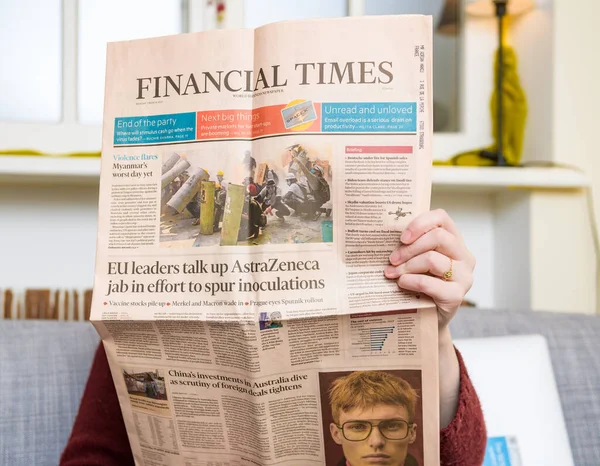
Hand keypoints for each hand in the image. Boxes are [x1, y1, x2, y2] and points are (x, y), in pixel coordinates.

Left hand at [384, 209, 474, 327]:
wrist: (428, 319)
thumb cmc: (420, 286)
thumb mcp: (417, 261)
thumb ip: (411, 247)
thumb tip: (384, 236)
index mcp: (454, 241)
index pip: (442, 218)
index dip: (420, 223)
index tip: (402, 237)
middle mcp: (464, 256)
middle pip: (438, 237)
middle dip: (409, 248)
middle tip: (392, 259)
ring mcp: (464, 277)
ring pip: (432, 259)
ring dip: (407, 265)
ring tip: (393, 273)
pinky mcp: (456, 296)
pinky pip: (429, 283)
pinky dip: (411, 281)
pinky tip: (402, 283)